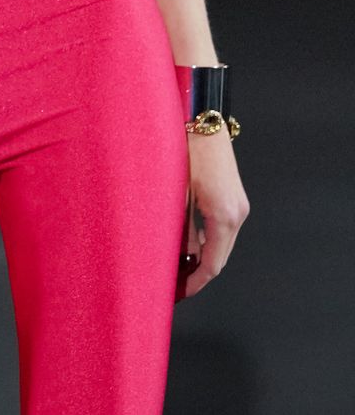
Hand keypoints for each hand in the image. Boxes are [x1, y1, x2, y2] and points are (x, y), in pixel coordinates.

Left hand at [179, 125, 249, 298]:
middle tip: (177, 284)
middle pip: (220, 256)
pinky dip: (209, 239)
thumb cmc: (187, 152)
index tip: (181, 293)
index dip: (196, 282)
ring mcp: (239, 205)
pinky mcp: (235, 196)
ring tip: (179, 265)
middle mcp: (237, 214)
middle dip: (199, 273)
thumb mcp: (177, 193)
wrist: (203, 121)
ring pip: (223, 243)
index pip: (213, 264)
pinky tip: (191, 242)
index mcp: (223, 216)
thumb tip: (178, 255)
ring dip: (204, 256)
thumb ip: (179, 228)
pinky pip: (224, 228)